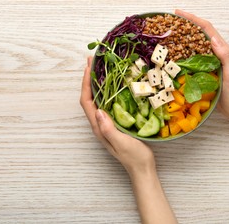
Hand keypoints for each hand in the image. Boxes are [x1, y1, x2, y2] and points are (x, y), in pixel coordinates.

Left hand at [80, 56, 154, 175]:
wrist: (143, 169)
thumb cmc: (134, 158)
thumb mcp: (121, 143)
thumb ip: (109, 129)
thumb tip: (98, 112)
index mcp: (99, 127)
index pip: (86, 101)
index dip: (86, 83)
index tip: (88, 67)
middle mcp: (100, 123)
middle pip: (89, 97)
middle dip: (89, 78)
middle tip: (93, 60)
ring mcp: (107, 122)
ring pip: (98, 98)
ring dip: (97, 82)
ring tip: (101, 66)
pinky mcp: (116, 122)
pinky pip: (108, 102)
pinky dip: (108, 89)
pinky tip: (115, 83)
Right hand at [175, 9, 228, 121]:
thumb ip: (226, 55)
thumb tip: (212, 39)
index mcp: (221, 50)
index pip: (206, 29)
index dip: (193, 19)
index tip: (178, 13)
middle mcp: (213, 54)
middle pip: (197, 34)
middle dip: (184, 25)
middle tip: (167, 21)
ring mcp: (206, 63)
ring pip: (191, 46)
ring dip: (180, 39)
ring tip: (165, 35)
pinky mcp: (201, 73)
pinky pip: (188, 61)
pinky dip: (179, 55)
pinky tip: (169, 56)